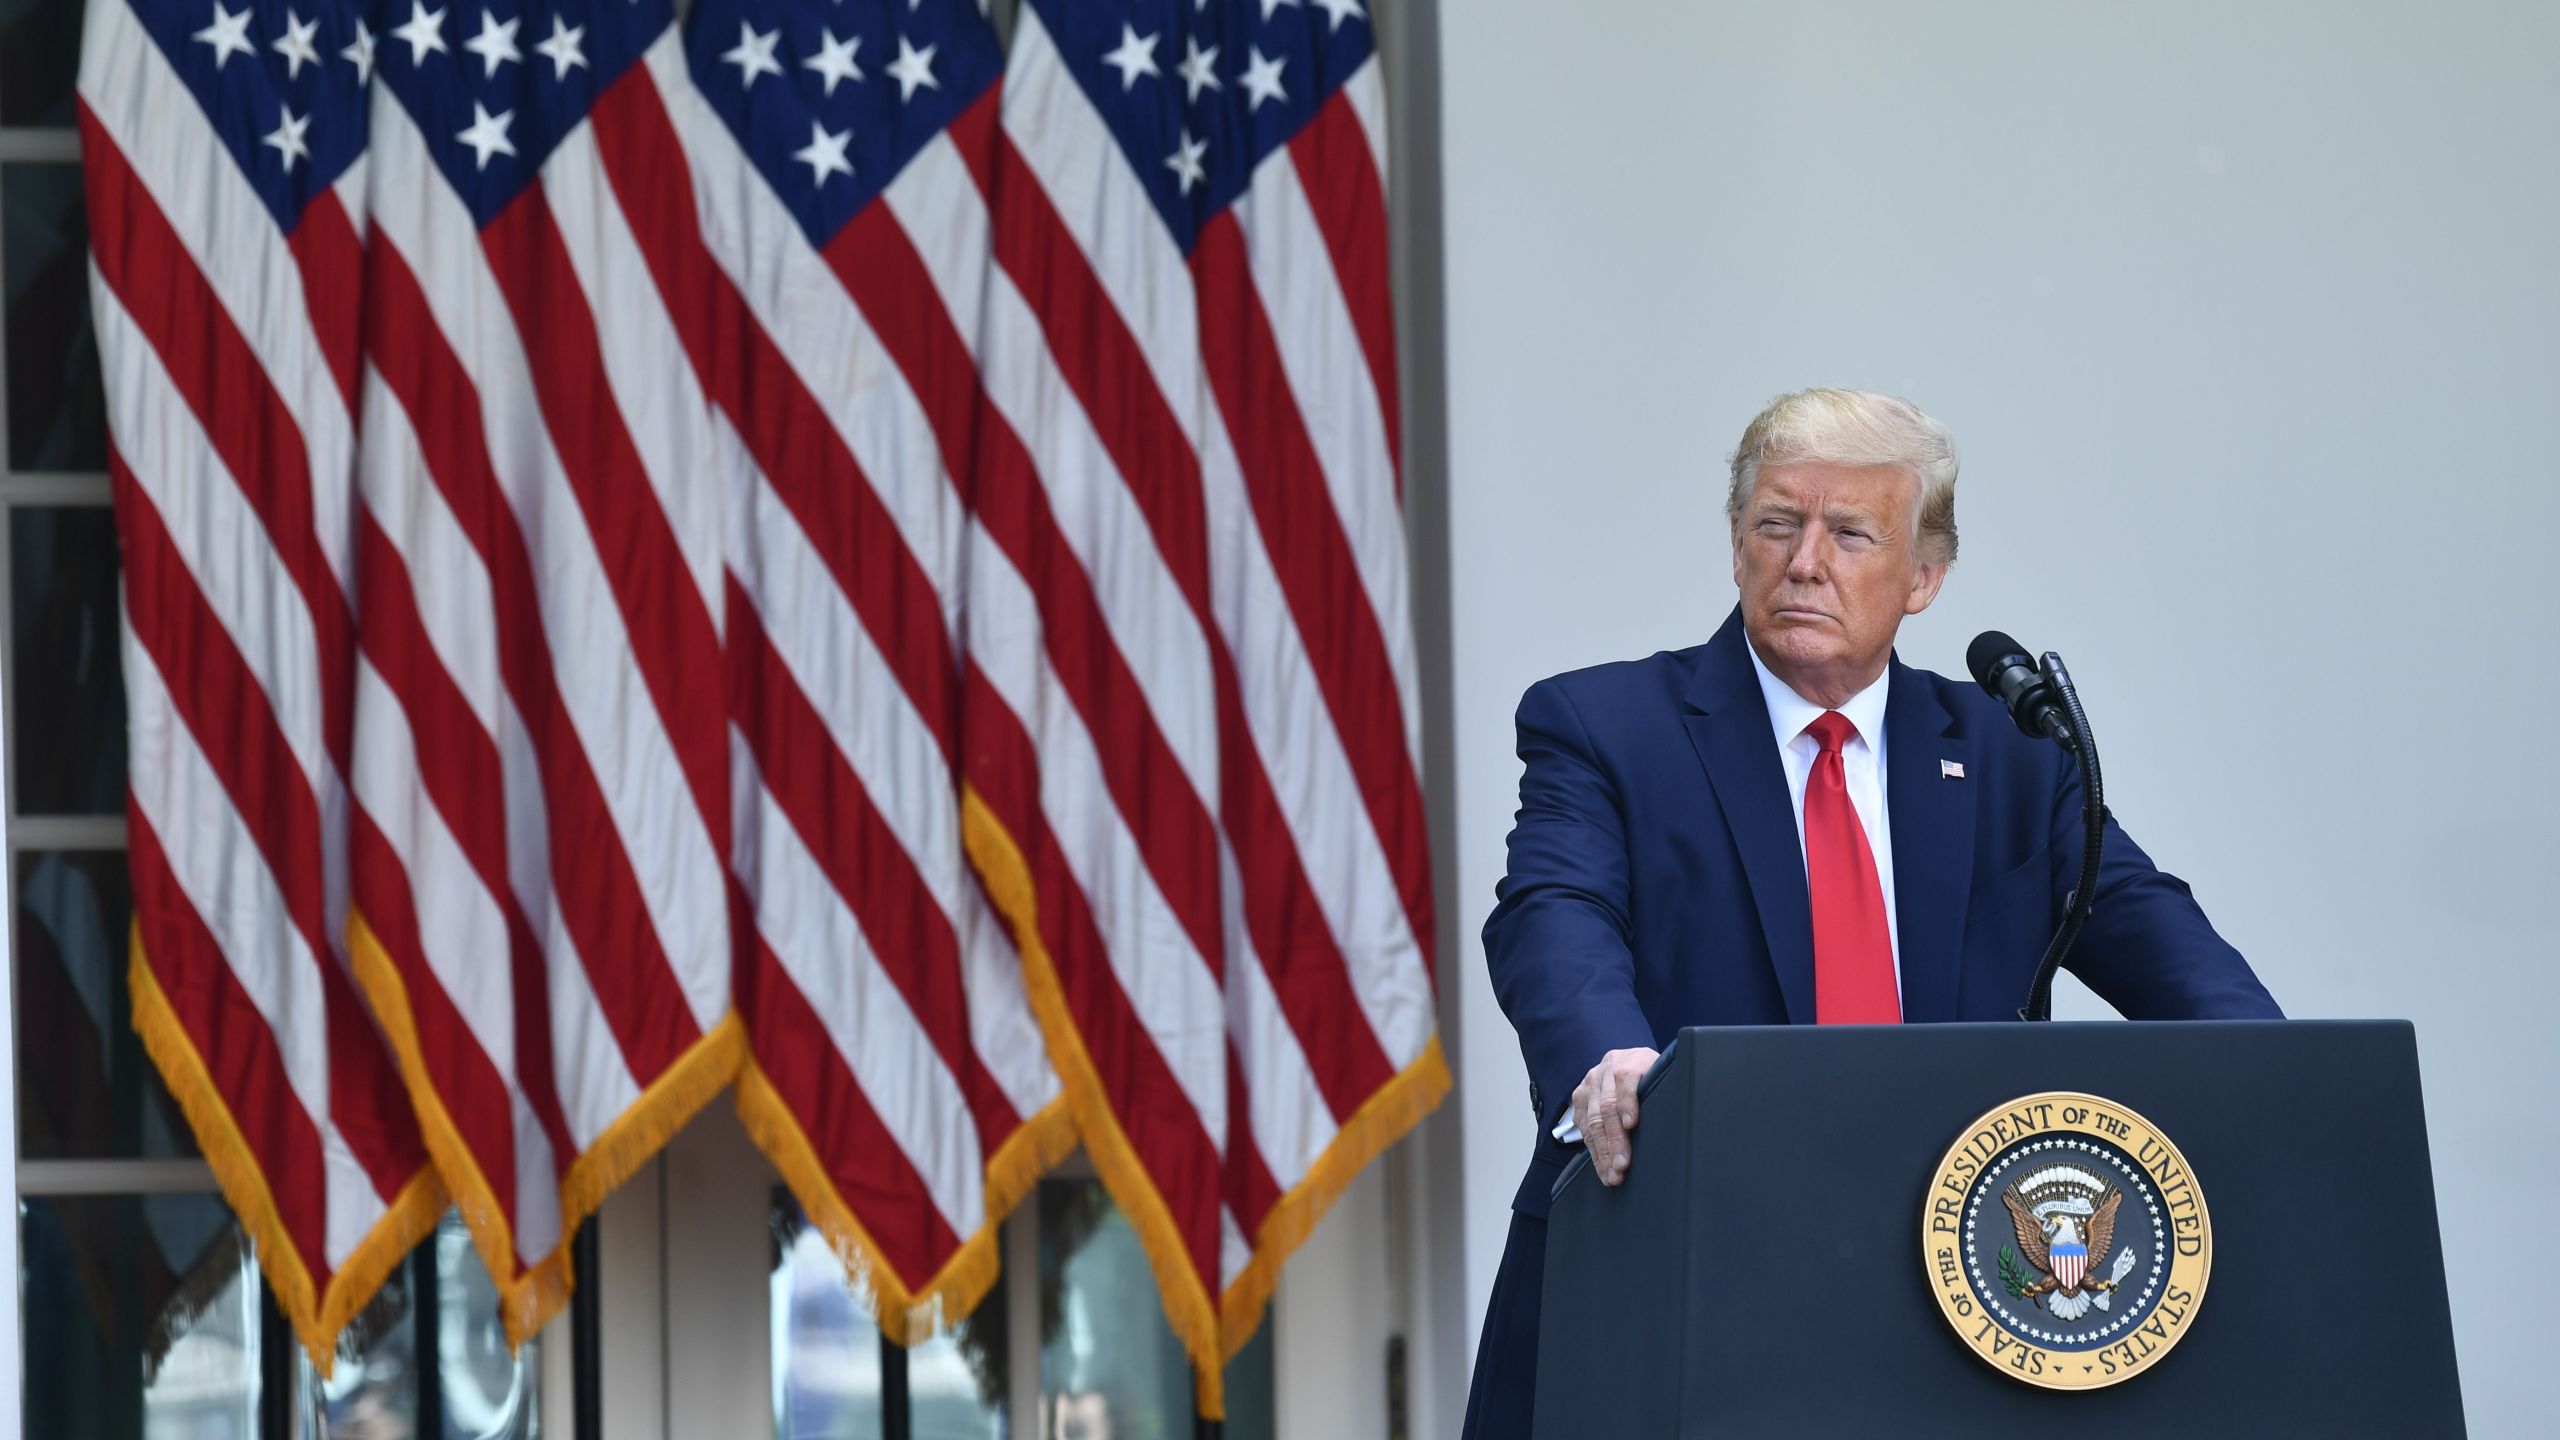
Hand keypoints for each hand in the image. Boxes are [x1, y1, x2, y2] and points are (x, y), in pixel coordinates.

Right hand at [1572, 1046, 1658, 1186]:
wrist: (1631, 1064)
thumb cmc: (1655, 1080)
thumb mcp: (1665, 1078)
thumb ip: (1668, 1092)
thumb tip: (1683, 1122)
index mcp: (1632, 1059)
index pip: (1625, 1077)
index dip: (1628, 1102)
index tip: (1631, 1124)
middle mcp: (1607, 1067)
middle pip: (1607, 1105)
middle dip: (1614, 1139)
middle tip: (1622, 1165)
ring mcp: (1590, 1082)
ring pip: (1592, 1119)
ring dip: (1602, 1151)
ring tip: (1612, 1174)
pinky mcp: (1580, 1097)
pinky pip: (1582, 1126)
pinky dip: (1592, 1149)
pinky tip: (1601, 1166)